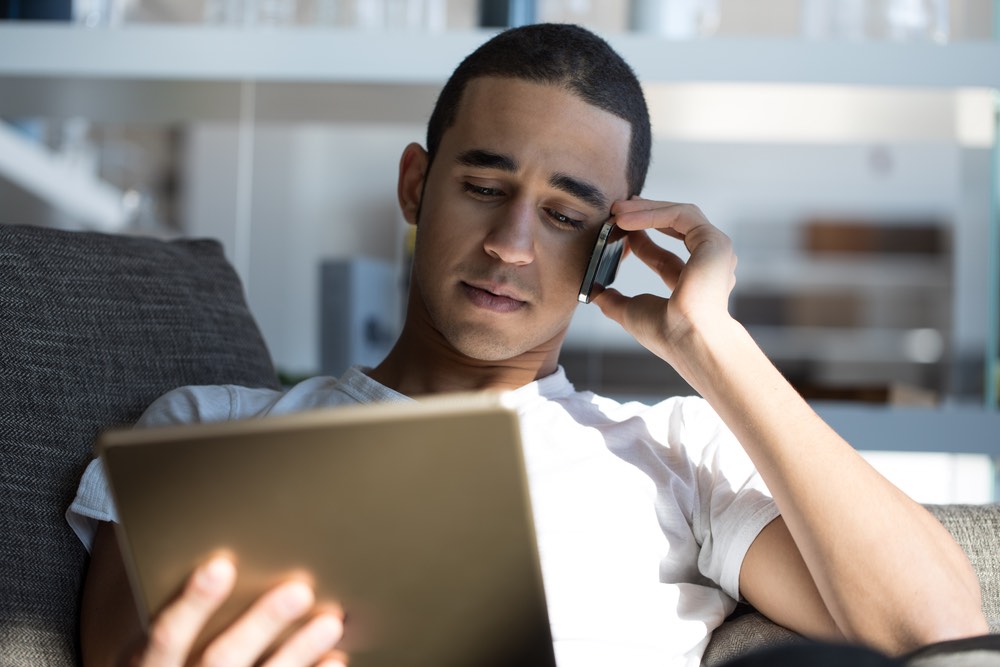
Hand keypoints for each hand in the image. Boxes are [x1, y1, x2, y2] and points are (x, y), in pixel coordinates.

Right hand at [135, 556, 345, 666]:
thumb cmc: (169, 661)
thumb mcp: (154, 644)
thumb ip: (180, 609)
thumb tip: (221, 550)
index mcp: (148, 665)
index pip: (165, 635)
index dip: (193, 603)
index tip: (219, 566)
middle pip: (221, 658)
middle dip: (262, 623)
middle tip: (299, 591)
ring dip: (298, 652)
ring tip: (330, 622)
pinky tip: (333, 659)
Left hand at [592, 198, 737, 368]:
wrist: (687, 339)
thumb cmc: (666, 333)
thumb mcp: (630, 311)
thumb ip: (613, 300)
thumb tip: (593, 292)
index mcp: (692, 282)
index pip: (664, 254)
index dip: (640, 237)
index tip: (617, 227)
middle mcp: (708, 264)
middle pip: (675, 227)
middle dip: (644, 214)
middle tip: (615, 209)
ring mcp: (714, 251)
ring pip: (679, 215)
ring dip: (646, 209)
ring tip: (616, 211)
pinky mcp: (714, 241)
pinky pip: (682, 215)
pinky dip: (653, 213)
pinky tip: (627, 220)